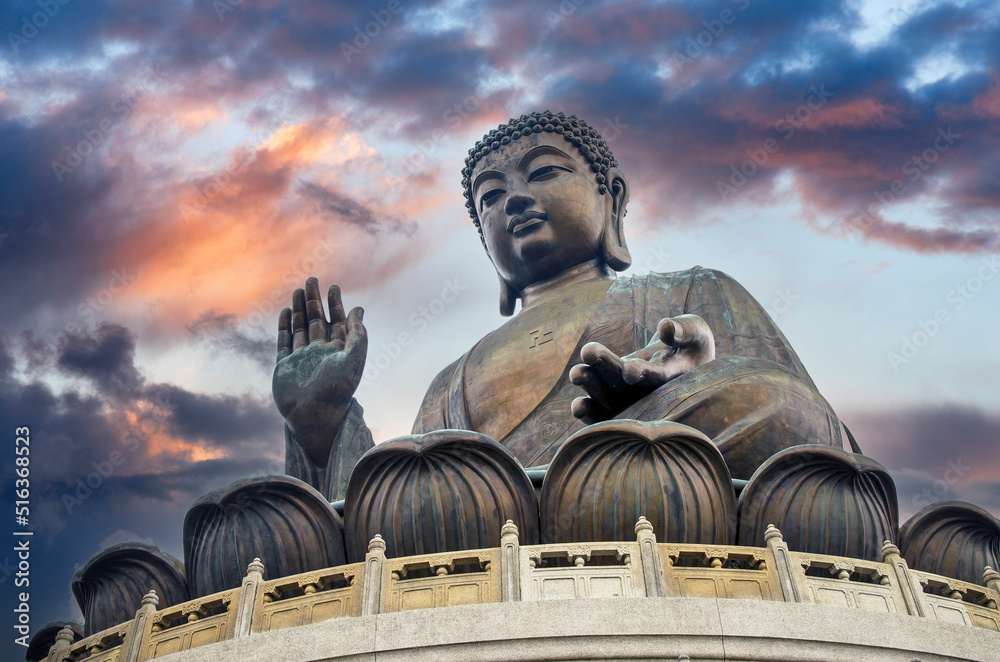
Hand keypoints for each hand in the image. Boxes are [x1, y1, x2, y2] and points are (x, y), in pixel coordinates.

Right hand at [272, 277, 366, 464]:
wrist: (314, 416)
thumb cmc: (337, 390)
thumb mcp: (354, 359)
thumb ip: (358, 334)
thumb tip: (359, 309)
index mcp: (338, 352)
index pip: (337, 322)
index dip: (336, 304)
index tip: (334, 286)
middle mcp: (319, 354)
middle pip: (317, 321)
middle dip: (315, 300)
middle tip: (313, 280)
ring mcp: (301, 359)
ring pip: (300, 328)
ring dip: (300, 309)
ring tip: (299, 289)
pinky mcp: (284, 367)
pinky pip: (284, 342)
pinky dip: (285, 326)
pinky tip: (287, 311)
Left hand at [569, 314, 714, 424]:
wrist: (680, 359)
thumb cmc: (691, 343)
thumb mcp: (697, 333)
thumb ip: (684, 331)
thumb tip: (665, 327)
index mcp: (672, 378)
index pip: (656, 377)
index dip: (643, 374)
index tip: (630, 371)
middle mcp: (650, 394)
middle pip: (626, 386)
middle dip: (607, 370)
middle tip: (588, 354)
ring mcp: (631, 401)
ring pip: (610, 398)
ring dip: (592, 387)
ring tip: (575, 373)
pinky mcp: (616, 401)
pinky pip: (602, 411)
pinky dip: (590, 411)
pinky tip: (577, 406)